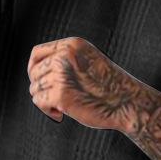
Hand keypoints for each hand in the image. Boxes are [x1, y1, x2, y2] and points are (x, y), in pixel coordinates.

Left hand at [27, 37, 141, 131]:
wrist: (126, 103)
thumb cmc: (110, 87)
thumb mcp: (88, 62)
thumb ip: (66, 61)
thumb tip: (37, 73)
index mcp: (72, 45)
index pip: (37, 53)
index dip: (34, 69)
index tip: (39, 81)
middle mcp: (65, 56)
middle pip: (34, 72)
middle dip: (41, 88)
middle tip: (56, 100)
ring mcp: (62, 74)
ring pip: (35, 88)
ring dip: (46, 100)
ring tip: (62, 107)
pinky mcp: (61, 94)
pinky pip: (39, 102)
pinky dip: (48, 110)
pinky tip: (62, 114)